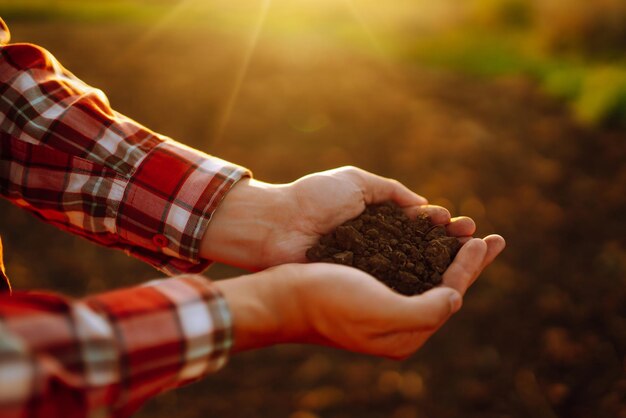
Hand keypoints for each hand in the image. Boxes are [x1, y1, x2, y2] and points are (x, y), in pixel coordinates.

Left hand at [201, 166, 475, 269]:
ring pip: (414, 270)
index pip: (420, 226)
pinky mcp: (358, 285)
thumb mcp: (356, 182)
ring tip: (470, 257)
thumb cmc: (313, 198)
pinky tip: (440, 280)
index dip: (444, 226)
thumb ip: (391, 191)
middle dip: (453, 245)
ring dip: (443, 265)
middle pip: (424, 249)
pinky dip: (417, 282)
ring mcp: (369, 268)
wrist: (277, 224)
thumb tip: (423, 206)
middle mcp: (378, 247)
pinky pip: (393, 285)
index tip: (463, 224)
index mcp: (378, 221)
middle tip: (481, 242)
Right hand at [216, 234, 504, 357]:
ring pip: (426, 274)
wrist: (283, 294)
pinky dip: (421, 250)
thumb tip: (456, 298)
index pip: (449, 296)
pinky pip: (404, 266)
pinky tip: (427, 238)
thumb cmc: (328, 300)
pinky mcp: (367, 287)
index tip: (481, 238)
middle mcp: (397, 322)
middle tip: (494, 239)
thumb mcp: (381, 311)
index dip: (469, 267)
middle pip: (444, 286)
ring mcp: (381, 304)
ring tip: (466, 234)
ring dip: (447, 253)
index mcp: (405, 334)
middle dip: (469, 262)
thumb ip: (426, 311)